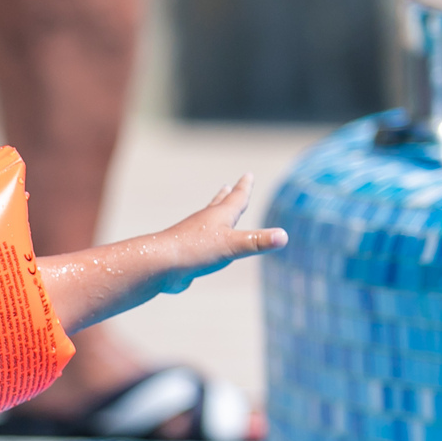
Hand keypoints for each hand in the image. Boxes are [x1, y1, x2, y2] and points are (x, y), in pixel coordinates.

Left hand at [150, 174, 287, 296]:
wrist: (158, 266)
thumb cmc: (194, 251)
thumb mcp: (231, 246)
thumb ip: (256, 242)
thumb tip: (283, 237)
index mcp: (219, 216)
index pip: (236, 198)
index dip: (244, 187)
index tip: (248, 175)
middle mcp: (204, 223)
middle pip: (218, 205)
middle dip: (226, 196)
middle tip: (228, 185)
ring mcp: (191, 237)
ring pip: (205, 223)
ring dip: (212, 215)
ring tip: (214, 213)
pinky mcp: (184, 254)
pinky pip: (197, 245)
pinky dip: (202, 241)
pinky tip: (201, 249)